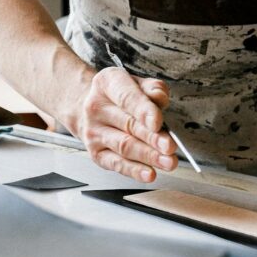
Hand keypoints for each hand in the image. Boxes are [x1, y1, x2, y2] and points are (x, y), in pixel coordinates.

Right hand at [73, 68, 177, 182]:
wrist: (87, 107)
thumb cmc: (119, 95)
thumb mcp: (136, 82)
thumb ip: (152, 88)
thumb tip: (160, 99)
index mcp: (107, 83)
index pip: (126, 97)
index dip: (143, 111)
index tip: (158, 122)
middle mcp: (96, 108)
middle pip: (128, 125)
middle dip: (152, 138)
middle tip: (170, 146)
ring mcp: (94, 132)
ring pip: (125, 146)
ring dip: (148, 156)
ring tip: (168, 161)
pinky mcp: (96, 153)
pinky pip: (117, 164)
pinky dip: (134, 171)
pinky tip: (149, 173)